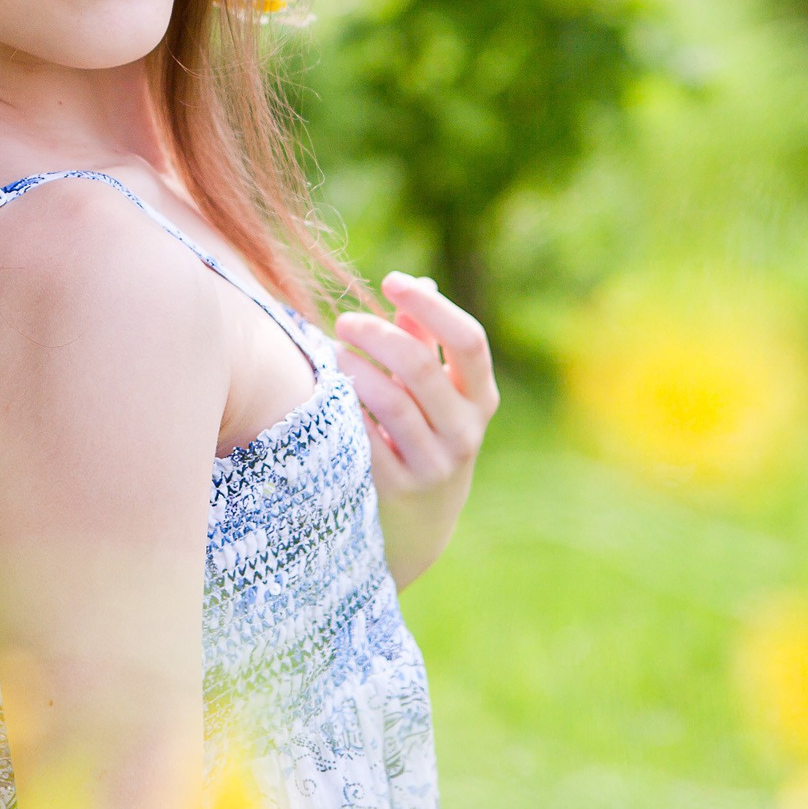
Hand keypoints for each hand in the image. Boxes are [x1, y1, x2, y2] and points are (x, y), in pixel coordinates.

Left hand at [334, 273, 497, 587]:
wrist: (420, 527)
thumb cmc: (424, 438)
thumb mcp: (438, 397)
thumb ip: (427, 344)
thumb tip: (419, 284)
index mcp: (480, 398)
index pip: (468, 340)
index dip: (430, 306)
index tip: (391, 280)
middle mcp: (465, 431)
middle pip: (420, 366)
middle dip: (375, 333)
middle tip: (344, 321)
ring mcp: (434, 464)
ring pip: (390, 400)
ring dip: (353, 368)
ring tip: (330, 353)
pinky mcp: (398, 488)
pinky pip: (365, 437)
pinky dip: (344, 408)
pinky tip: (326, 392)